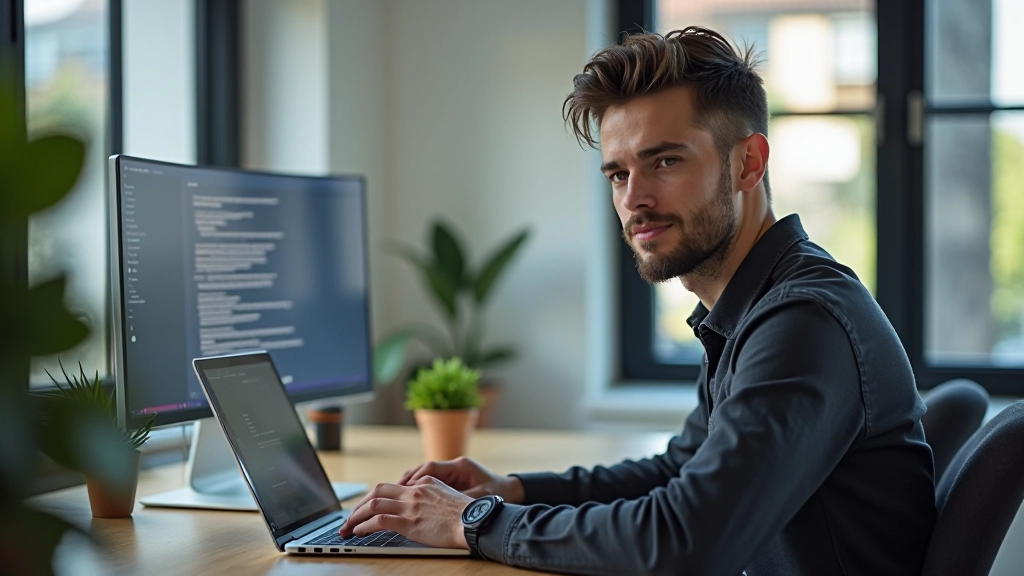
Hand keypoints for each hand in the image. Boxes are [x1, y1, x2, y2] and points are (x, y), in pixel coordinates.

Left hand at [339, 476, 472, 548]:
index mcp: (424, 484)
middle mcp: (414, 492)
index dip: (376, 497)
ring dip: (355, 516)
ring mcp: (411, 506)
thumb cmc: (469, 514)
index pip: (393, 487)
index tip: (367, 507)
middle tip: (350, 517)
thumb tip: (424, 506)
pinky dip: (364, 526)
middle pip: (377, 491)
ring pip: (373, 504)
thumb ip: (434, 496)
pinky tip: (358, 532)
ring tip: (347, 527)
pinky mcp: (409, 522)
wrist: (476, 520)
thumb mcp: (449, 497)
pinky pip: (379, 520)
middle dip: (360, 504)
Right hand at [397, 456, 524, 502]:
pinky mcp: (452, 479)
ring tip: (395, 494)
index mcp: (461, 466)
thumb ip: (459, 499)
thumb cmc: (497, 495)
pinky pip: (430, 481)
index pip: (431, 468)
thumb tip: (439, 505)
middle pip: (424, 469)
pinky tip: (409, 498)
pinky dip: (418, 488)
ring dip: (410, 484)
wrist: (511, 491)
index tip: (403, 490)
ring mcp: (453, 472)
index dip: (415, 478)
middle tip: (391, 491)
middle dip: (406, 480)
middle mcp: (455, 466)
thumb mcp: (479, 499)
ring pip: (425, 474)